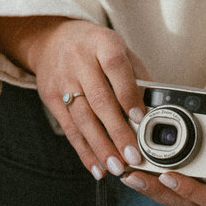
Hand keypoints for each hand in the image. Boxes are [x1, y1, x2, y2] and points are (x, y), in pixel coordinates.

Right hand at [31, 18, 150, 179]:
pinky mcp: (50, 97)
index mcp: (102, 43)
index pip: (115, 68)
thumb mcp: (120, 50)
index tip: (140, 118)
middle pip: (99, 100)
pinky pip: (69, 128)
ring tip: (117, 167)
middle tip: (133, 155)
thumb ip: (137, 77)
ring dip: (101, 147)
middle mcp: (79, 60)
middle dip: (117, 132)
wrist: (52, 39)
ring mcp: (62, 79)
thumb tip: (156, 108)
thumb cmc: (96, 48)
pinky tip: (97, 166)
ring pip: (82, 118)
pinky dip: (84, 150)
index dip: (128, 94)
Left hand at [120, 126, 205, 205]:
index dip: (193, 192)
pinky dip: (160, 186)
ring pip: (181, 204)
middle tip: (136, 176)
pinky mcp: (205, 199)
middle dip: (162, 193)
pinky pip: (179, 196)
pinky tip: (140, 174)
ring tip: (130, 175)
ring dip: (154, 191)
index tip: (170, 176)